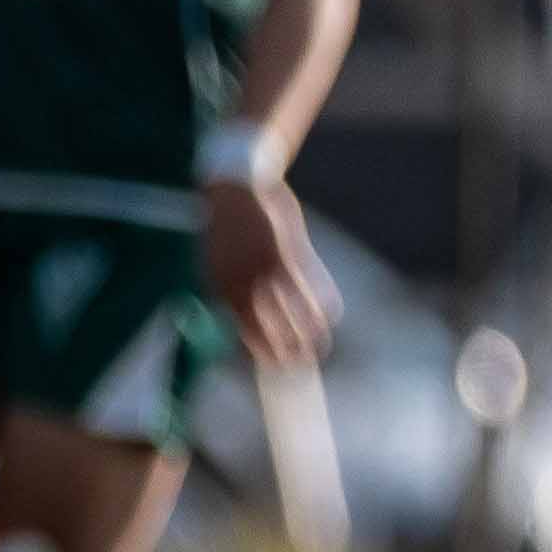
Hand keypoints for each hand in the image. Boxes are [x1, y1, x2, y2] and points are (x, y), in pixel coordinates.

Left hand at [201, 171, 338, 370]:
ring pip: (291, 314)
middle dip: (288, 351)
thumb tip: (243, 320)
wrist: (237, 184)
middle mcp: (238, 285)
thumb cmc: (230, 223)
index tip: (279, 367)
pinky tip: (330, 315)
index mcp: (221, 289)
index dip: (264, 353)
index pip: (245, 333)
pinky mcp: (282, 255)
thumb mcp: (221, 261)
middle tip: (305, 363)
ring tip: (321, 347)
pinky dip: (321, 304)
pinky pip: (307, 289)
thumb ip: (234, 289)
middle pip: (267, 331)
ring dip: (308, 333)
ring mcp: (261, 271)